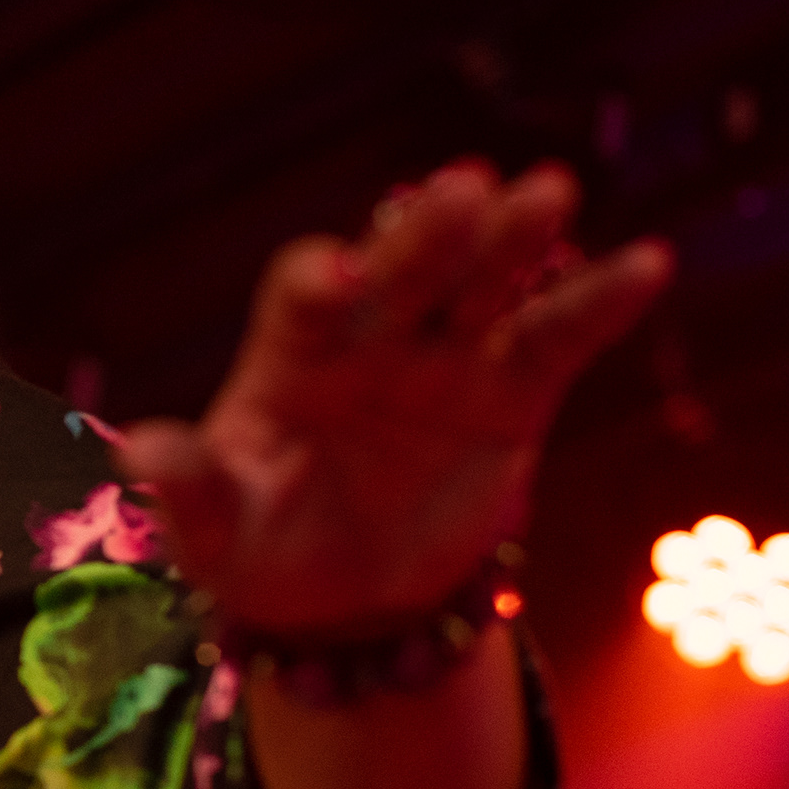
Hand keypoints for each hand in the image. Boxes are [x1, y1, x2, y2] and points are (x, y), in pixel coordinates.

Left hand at [113, 162, 668, 635]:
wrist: (347, 599)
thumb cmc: (263, 551)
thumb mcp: (218, 534)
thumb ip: (192, 489)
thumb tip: (139, 449)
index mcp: (291, 359)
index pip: (304, 302)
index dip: (319, 286)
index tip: (338, 276)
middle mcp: (371, 340)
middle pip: (402, 271)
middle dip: (428, 234)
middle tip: (463, 188)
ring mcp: (446, 360)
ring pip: (483, 285)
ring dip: (514, 240)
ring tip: (547, 192)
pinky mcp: (514, 394)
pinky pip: (559, 340)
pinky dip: (600, 303)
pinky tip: (650, 263)